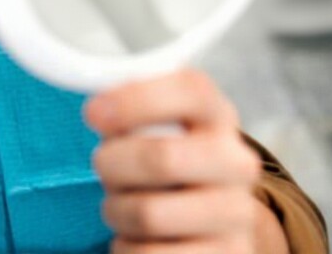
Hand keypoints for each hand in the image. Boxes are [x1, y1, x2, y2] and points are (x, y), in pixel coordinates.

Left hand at [85, 69, 274, 253]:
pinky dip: (127, 247)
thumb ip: (130, 109)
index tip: (93, 113)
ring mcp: (237, 215)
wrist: (214, 220)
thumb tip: (99, 110)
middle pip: (160, 158)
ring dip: (116, 211)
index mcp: (217, 116)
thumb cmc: (166, 160)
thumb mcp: (156, 125)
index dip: (134, 100)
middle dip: (112, 164)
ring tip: (123, 206)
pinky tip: (139, 238)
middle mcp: (237, 163)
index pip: (190, 92)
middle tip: (104, 167)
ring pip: (147, 214)